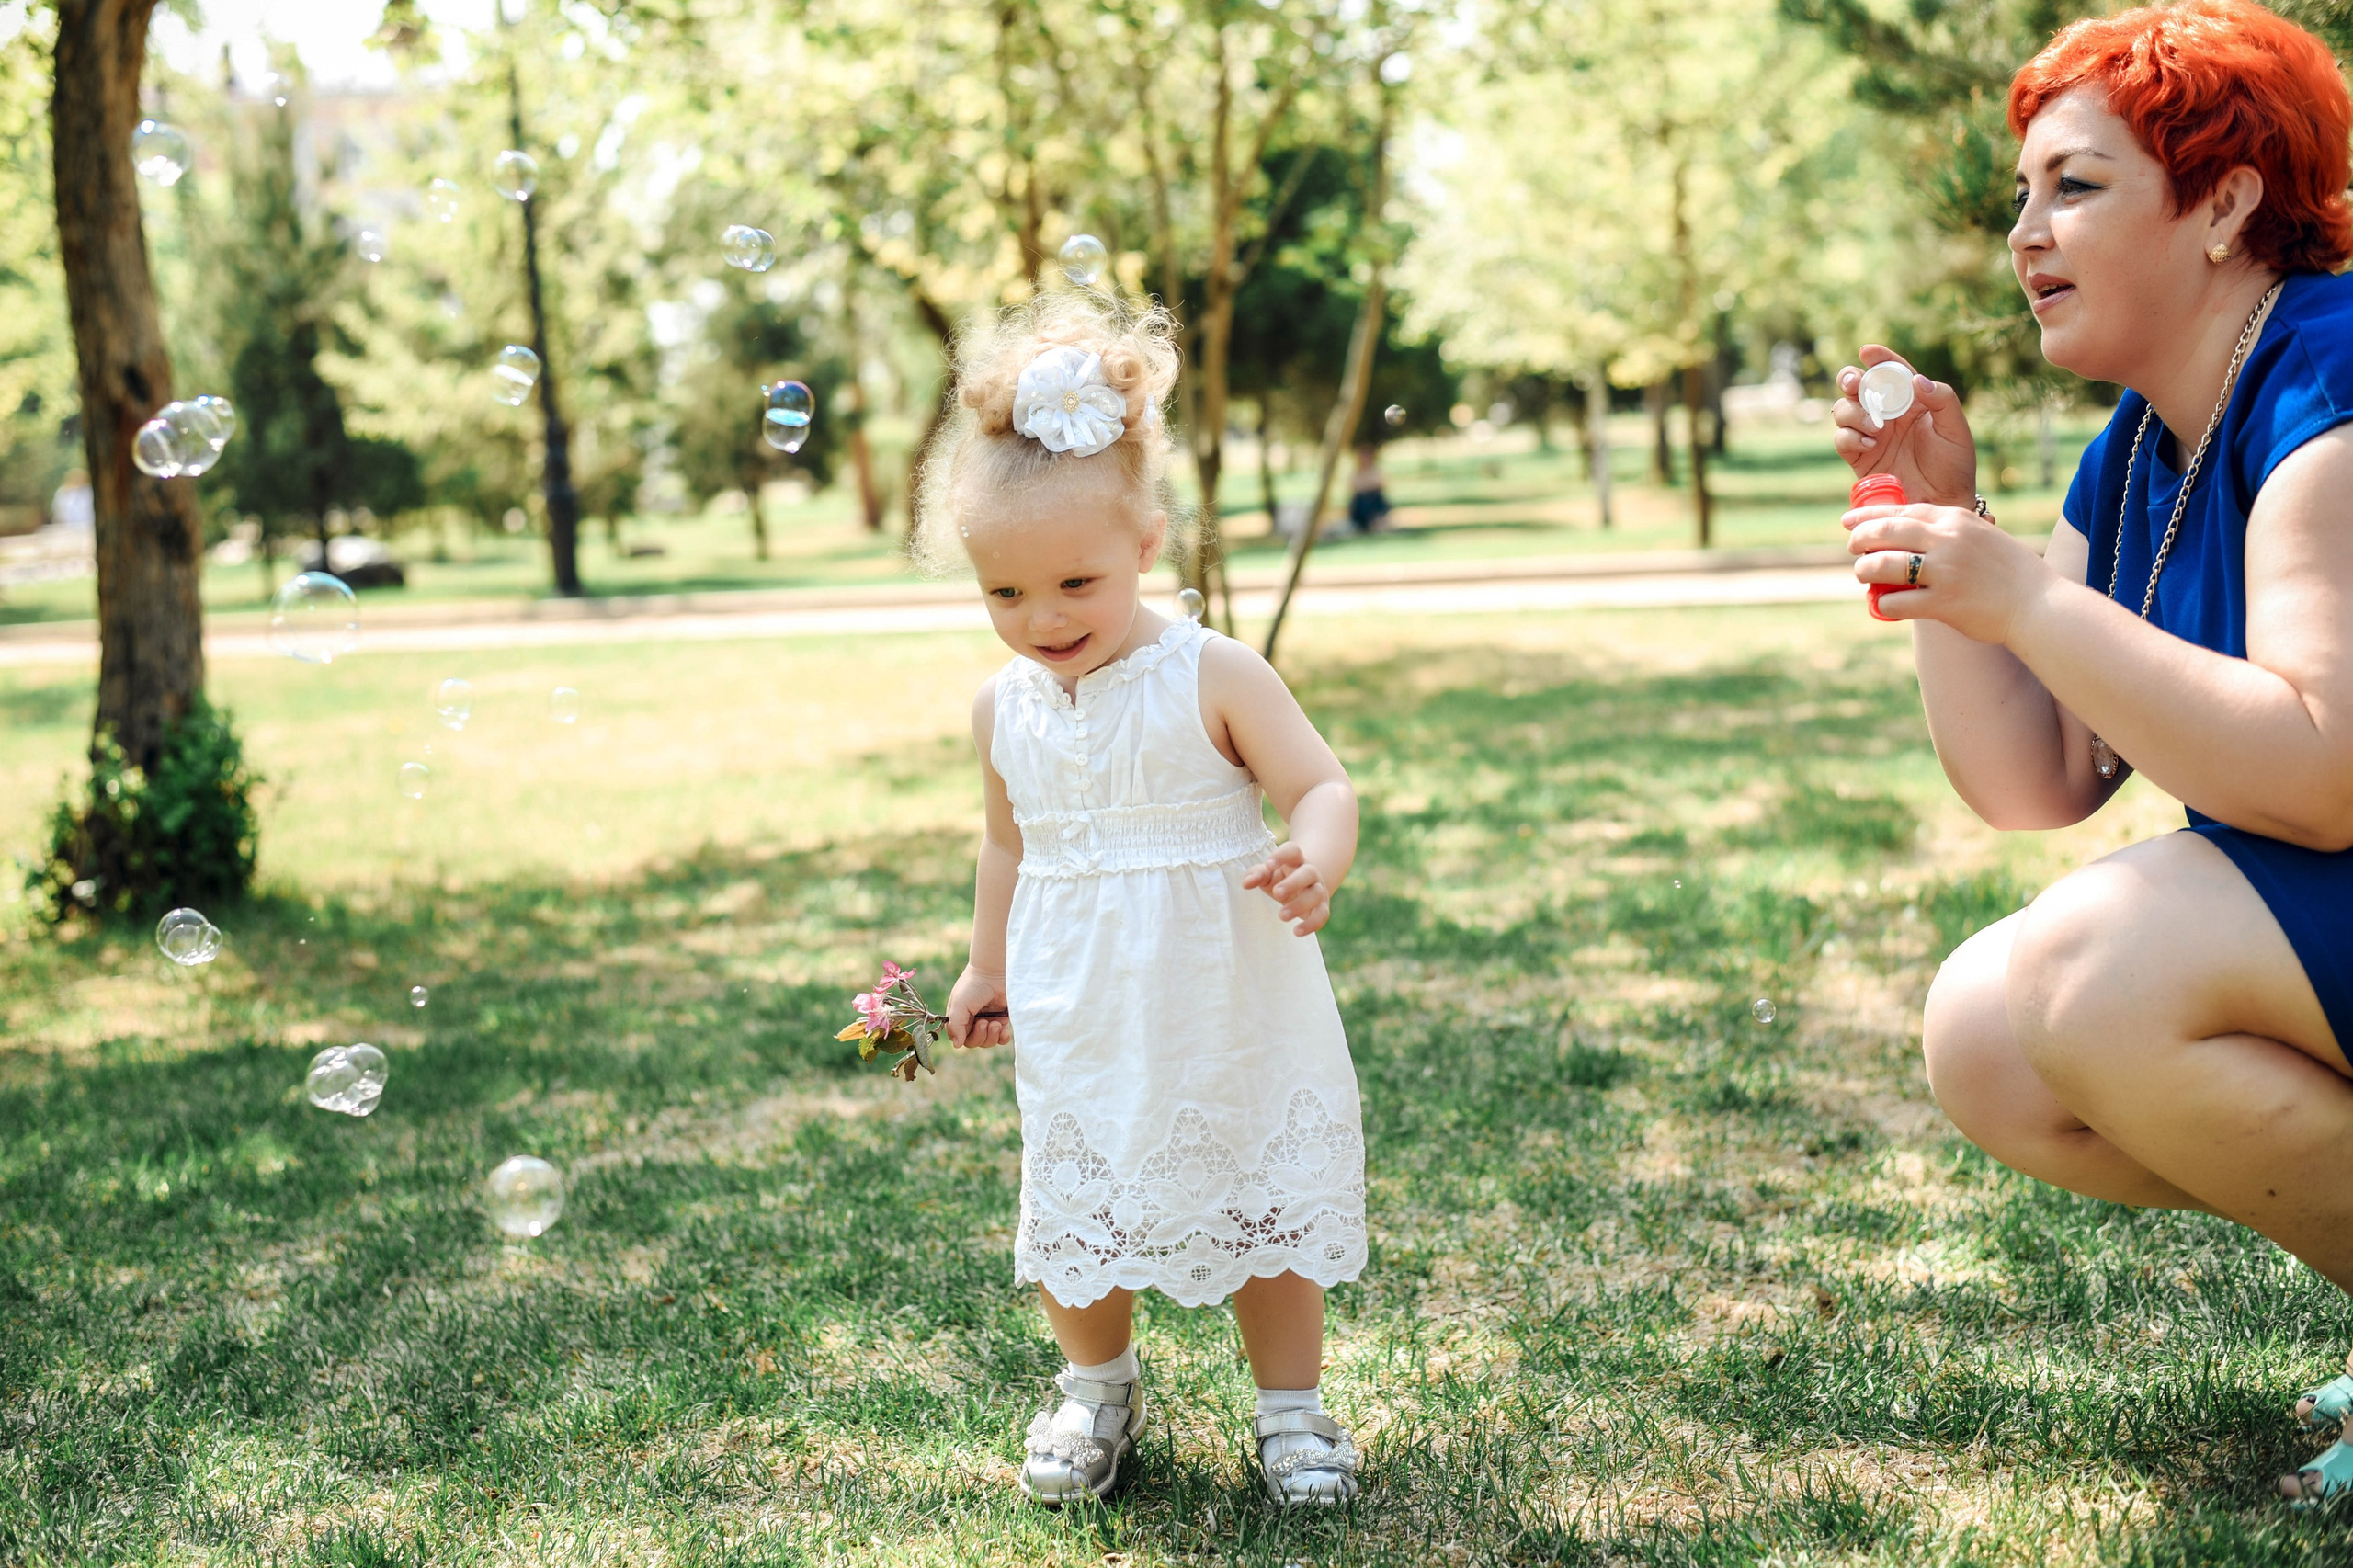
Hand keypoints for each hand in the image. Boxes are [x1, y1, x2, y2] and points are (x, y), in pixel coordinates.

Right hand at [945, 965, 1010, 1049]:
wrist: (994, 972)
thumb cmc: (974, 985)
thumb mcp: (959, 1004)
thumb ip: (956, 1025)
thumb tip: (956, 1045)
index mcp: (959, 1017)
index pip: (958, 1037)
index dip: (963, 1037)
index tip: (969, 1025)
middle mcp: (973, 1020)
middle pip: (974, 1042)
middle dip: (979, 1036)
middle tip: (984, 1022)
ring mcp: (988, 1021)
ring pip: (988, 1042)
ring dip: (991, 1036)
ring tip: (995, 1023)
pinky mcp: (1002, 1019)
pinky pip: (1002, 1038)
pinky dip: (1002, 1038)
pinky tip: (1003, 1029)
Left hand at [1243, 842, 1331, 934]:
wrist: (1303, 888)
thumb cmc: (1279, 879)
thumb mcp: (1267, 875)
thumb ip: (1257, 875)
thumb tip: (1246, 883)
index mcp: (1295, 860)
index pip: (1292, 851)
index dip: (1282, 856)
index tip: (1269, 864)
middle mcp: (1310, 872)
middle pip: (1308, 873)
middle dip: (1293, 883)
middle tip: (1276, 893)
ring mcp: (1318, 890)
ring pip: (1316, 894)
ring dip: (1300, 905)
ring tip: (1281, 915)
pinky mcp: (1322, 907)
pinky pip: (1322, 915)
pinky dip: (1311, 924)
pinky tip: (1297, 932)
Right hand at [1831, 347, 1978, 507]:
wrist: (1942, 502)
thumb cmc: (1955, 465)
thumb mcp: (1956, 429)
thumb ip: (1942, 399)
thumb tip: (1916, 380)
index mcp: (1911, 402)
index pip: (1892, 373)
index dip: (1879, 359)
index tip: (1868, 352)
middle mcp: (1887, 415)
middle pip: (1857, 387)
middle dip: (1850, 379)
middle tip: (1854, 383)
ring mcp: (1870, 435)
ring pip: (1844, 410)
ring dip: (1853, 412)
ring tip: (1875, 427)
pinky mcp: (1859, 458)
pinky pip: (1842, 439)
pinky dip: (1849, 436)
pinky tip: (1869, 443)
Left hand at [1846, 499, 2051, 644]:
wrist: (2038, 604)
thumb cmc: (2008, 572)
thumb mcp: (1981, 536)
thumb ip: (1949, 531)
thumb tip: (1910, 532)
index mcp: (1956, 520)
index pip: (1902, 511)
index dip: (1868, 516)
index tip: (1847, 521)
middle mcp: (1948, 540)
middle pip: (1886, 533)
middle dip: (1860, 540)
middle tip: (1852, 550)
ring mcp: (1945, 571)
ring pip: (1883, 565)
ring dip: (1865, 571)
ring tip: (1864, 576)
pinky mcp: (1944, 603)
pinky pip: (1896, 602)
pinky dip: (1883, 604)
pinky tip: (1883, 605)